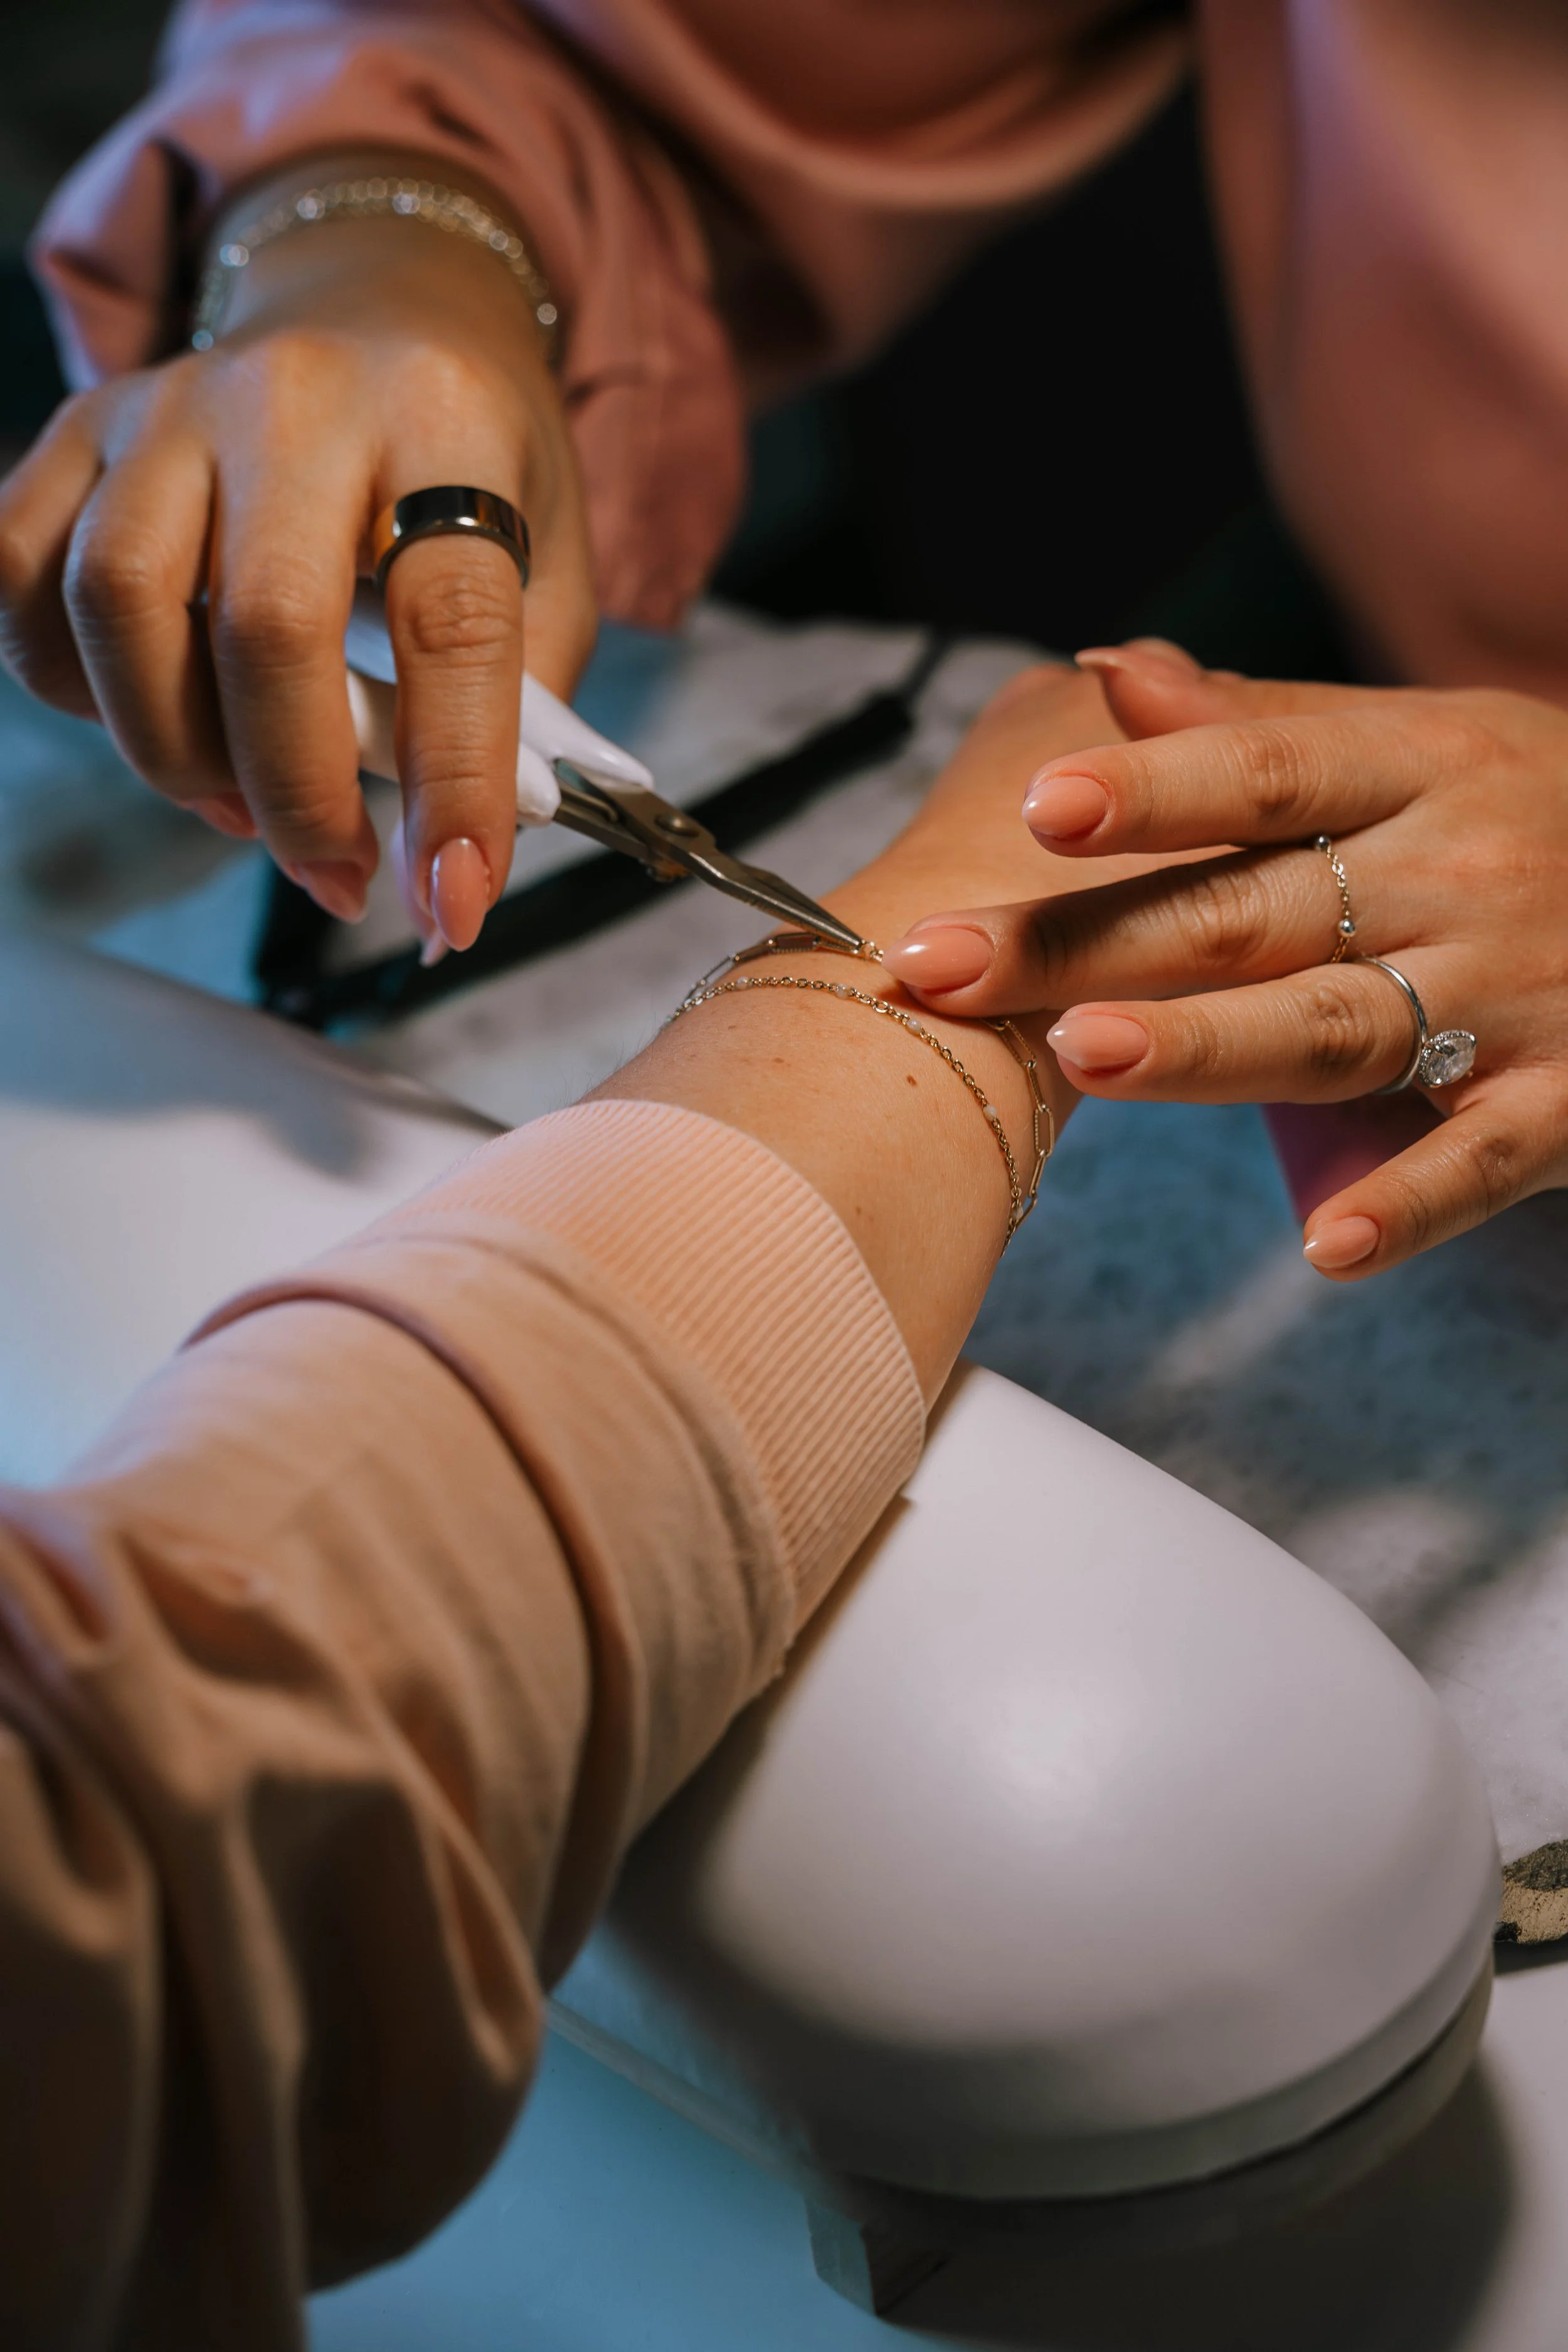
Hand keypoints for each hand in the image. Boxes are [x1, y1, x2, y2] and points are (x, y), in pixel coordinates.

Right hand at [0, 154, 595, 951]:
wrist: (379, 309)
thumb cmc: (470, 462)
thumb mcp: (546, 565)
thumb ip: (518, 710)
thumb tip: (450, 873)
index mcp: (445, 422)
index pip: (450, 624)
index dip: (454, 784)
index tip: (453, 903)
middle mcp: (296, 398)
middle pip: (262, 627)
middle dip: (296, 793)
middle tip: (337, 869)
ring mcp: (171, 405)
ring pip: (117, 605)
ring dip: (176, 752)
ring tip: (246, 804)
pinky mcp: (82, 428)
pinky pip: (22, 580)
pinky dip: (75, 687)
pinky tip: (155, 715)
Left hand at [881, 641, 1567, 1280]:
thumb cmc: (1531, 809)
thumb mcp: (1423, 741)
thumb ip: (1264, 727)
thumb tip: (1111, 675)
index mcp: (1415, 772)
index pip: (1264, 775)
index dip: (1152, 790)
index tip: (1035, 809)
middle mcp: (1452, 876)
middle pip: (1250, 915)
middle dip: (1085, 943)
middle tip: (937, 968)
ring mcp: (1511, 994)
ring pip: (1339, 1028)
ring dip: (1211, 1049)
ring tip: (1088, 1057)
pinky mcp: (1566, 1100)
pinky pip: (1482, 1159)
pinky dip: (1408, 1202)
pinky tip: (1323, 1246)